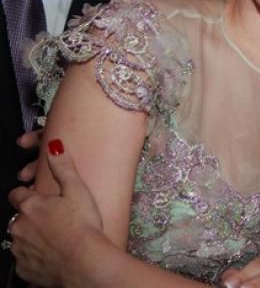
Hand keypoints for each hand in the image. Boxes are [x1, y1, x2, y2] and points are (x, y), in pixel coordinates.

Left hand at [8, 139, 103, 286]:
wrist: (85, 263)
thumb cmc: (83, 225)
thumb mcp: (78, 190)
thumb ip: (63, 167)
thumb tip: (54, 145)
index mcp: (30, 206)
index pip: (17, 194)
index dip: (27, 194)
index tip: (40, 197)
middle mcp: (19, 227)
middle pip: (19, 218)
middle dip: (32, 218)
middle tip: (56, 220)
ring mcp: (19, 250)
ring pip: (21, 240)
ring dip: (33, 238)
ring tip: (57, 239)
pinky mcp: (24, 270)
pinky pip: (26, 262)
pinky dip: (36, 259)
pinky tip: (54, 257)